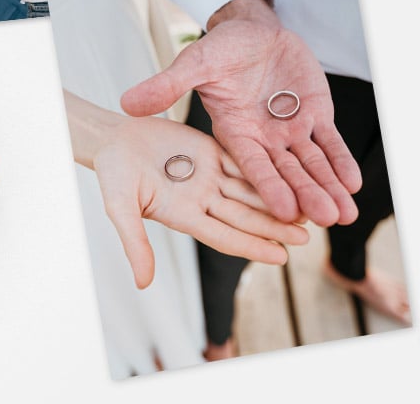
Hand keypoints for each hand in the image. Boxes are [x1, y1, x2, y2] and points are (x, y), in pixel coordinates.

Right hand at [89, 115, 309, 288]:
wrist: (112, 137)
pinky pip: (243, 160)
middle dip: (276, 227)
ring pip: (250, 189)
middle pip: (246, 215)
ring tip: (307, 209)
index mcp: (184, 215)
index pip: (225, 235)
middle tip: (307, 237)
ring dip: (277, 199)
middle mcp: (202, 198)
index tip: (282, 258)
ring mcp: (209, 175)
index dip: (253, 245)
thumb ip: (134, 243)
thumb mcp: (120, 208)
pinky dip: (266, 168)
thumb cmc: (112, 172)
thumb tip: (142, 283)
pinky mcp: (213, 150)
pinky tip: (290, 173)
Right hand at [121, 2, 361, 227]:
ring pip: (312, 164)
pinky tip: (352, 182)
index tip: (284, 212)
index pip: (253, 167)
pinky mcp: (314, 115)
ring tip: (345, 213)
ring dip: (328, 187)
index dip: (269, 188)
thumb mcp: (194, 63)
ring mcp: (290, 130)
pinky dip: (340, 161)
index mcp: (234, 134)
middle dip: (307, 195)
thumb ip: (167, 85)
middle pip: (288, 173)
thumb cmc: (220, 47)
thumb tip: (127, 102)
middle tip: (326, 219)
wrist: (253, 29)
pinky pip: (329, 142)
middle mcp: (264, 140)